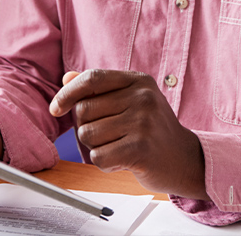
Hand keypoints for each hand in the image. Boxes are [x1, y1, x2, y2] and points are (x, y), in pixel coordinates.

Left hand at [49, 70, 207, 199]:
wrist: (184, 158)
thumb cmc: (153, 130)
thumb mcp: (131, 100)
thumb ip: (99, 89)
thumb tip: (67, 78)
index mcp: (139, 81)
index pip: (92, 78)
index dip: (68, 92)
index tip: (57, 108)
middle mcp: (142, 97)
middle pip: (84, 109)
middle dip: (86, 127)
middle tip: (108, 135)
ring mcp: (143, 122)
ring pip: (87, 135)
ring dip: (95, 147)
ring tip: (118, 146)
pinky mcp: (140, 148)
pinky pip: (98, 157)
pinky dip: (104, 163)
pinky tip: (122, 159)